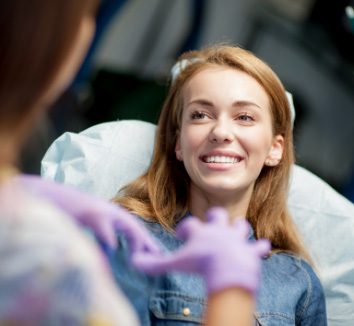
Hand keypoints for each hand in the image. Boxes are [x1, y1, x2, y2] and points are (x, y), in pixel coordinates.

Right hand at [14, 174, 159, 253]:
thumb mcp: (91, 226)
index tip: (156, 253)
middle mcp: (111, 211)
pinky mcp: (90, 212)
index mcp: (112, 214)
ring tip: (140, 256)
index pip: (134, 227)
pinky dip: (109, 238)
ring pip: (127, 225)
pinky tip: (113, 249)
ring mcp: (101, 210)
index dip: (145, 240)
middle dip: (147, 241)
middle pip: (135, 226)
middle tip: (158, 256)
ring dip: (135, 240)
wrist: (51, 196)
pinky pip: (104, 227)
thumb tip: (111, 251)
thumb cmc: (71, 213)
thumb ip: (103, 237)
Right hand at [133, 207, 269, 294]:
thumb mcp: (175, 263)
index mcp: (201, 231)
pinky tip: (262, 247)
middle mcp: (220, 230)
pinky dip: (259, 248)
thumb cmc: (200, 264)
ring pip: (240, 226)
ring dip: (238, 229)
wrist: (227, 268)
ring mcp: (236, 238)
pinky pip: (258, 247)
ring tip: (235, 233)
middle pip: (218, 215)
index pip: (190, 224)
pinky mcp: (250, 250)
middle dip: (215, 217)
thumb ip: (155, 264)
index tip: (181, 236)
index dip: (184, 229)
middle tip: (211, 225)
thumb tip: (134, 261)